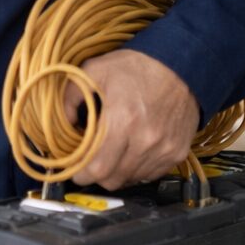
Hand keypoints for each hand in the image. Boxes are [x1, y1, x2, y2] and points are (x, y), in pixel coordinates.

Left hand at [65, 48, 199, 190]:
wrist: (179, 65)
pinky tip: (131, 152)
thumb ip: (71, 96)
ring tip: (112, 154)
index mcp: (122, 120)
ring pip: (132, 179)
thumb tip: (64, 123)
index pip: (98, 167)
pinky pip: (152, 174)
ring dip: (117, 172)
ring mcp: (164, 149)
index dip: (82, 174)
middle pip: (114, 179)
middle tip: (90, 164)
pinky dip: (137, 169)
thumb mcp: (94, 70)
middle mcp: (145, 140)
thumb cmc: (135, 67)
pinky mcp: (178, 153)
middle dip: (96, 176)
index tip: (75, 171)